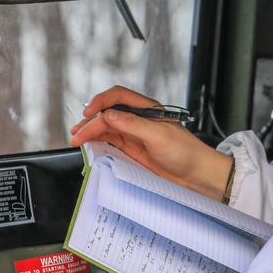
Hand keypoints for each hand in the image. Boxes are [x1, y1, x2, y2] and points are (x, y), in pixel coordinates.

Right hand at [69, 85, 233, 200]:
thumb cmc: (185, 152)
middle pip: (108, 114)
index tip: (89, 112)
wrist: (196, 175)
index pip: (118, 97)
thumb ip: (133, 124)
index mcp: (147, 109)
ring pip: (106, 128)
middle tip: (77, 134)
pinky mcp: (132, 150)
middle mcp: (138, 119)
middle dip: (90, 122)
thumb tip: (109, 114)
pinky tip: (89, 145)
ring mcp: (134, 135)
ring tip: (76, 139)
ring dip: (90, 132)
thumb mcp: (158, 136)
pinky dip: (98, 142)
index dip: (101, 101)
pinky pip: (111, 142)